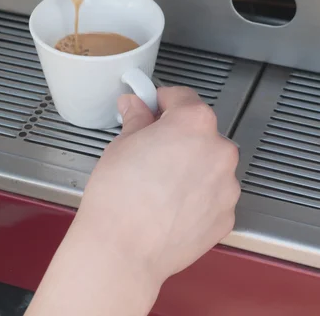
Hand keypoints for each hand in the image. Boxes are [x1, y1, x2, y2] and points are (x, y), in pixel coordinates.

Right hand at [26, 86, 239, 315]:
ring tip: (159, 182)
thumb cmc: (120, 197)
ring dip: (190, 165)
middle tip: (150, 148)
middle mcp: (219, 150)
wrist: (123, 249)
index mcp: (194, 122)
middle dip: (177, 135)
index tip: (151, 107)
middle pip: (200, 131)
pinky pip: (212, 194)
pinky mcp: (226, 215)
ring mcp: (227, 185)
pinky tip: (169, 204)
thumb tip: (136, 106)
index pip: (182, 96)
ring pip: (208, 163)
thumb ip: (136, 118)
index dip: (161, 100)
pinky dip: (196, 195)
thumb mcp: (122, 144)